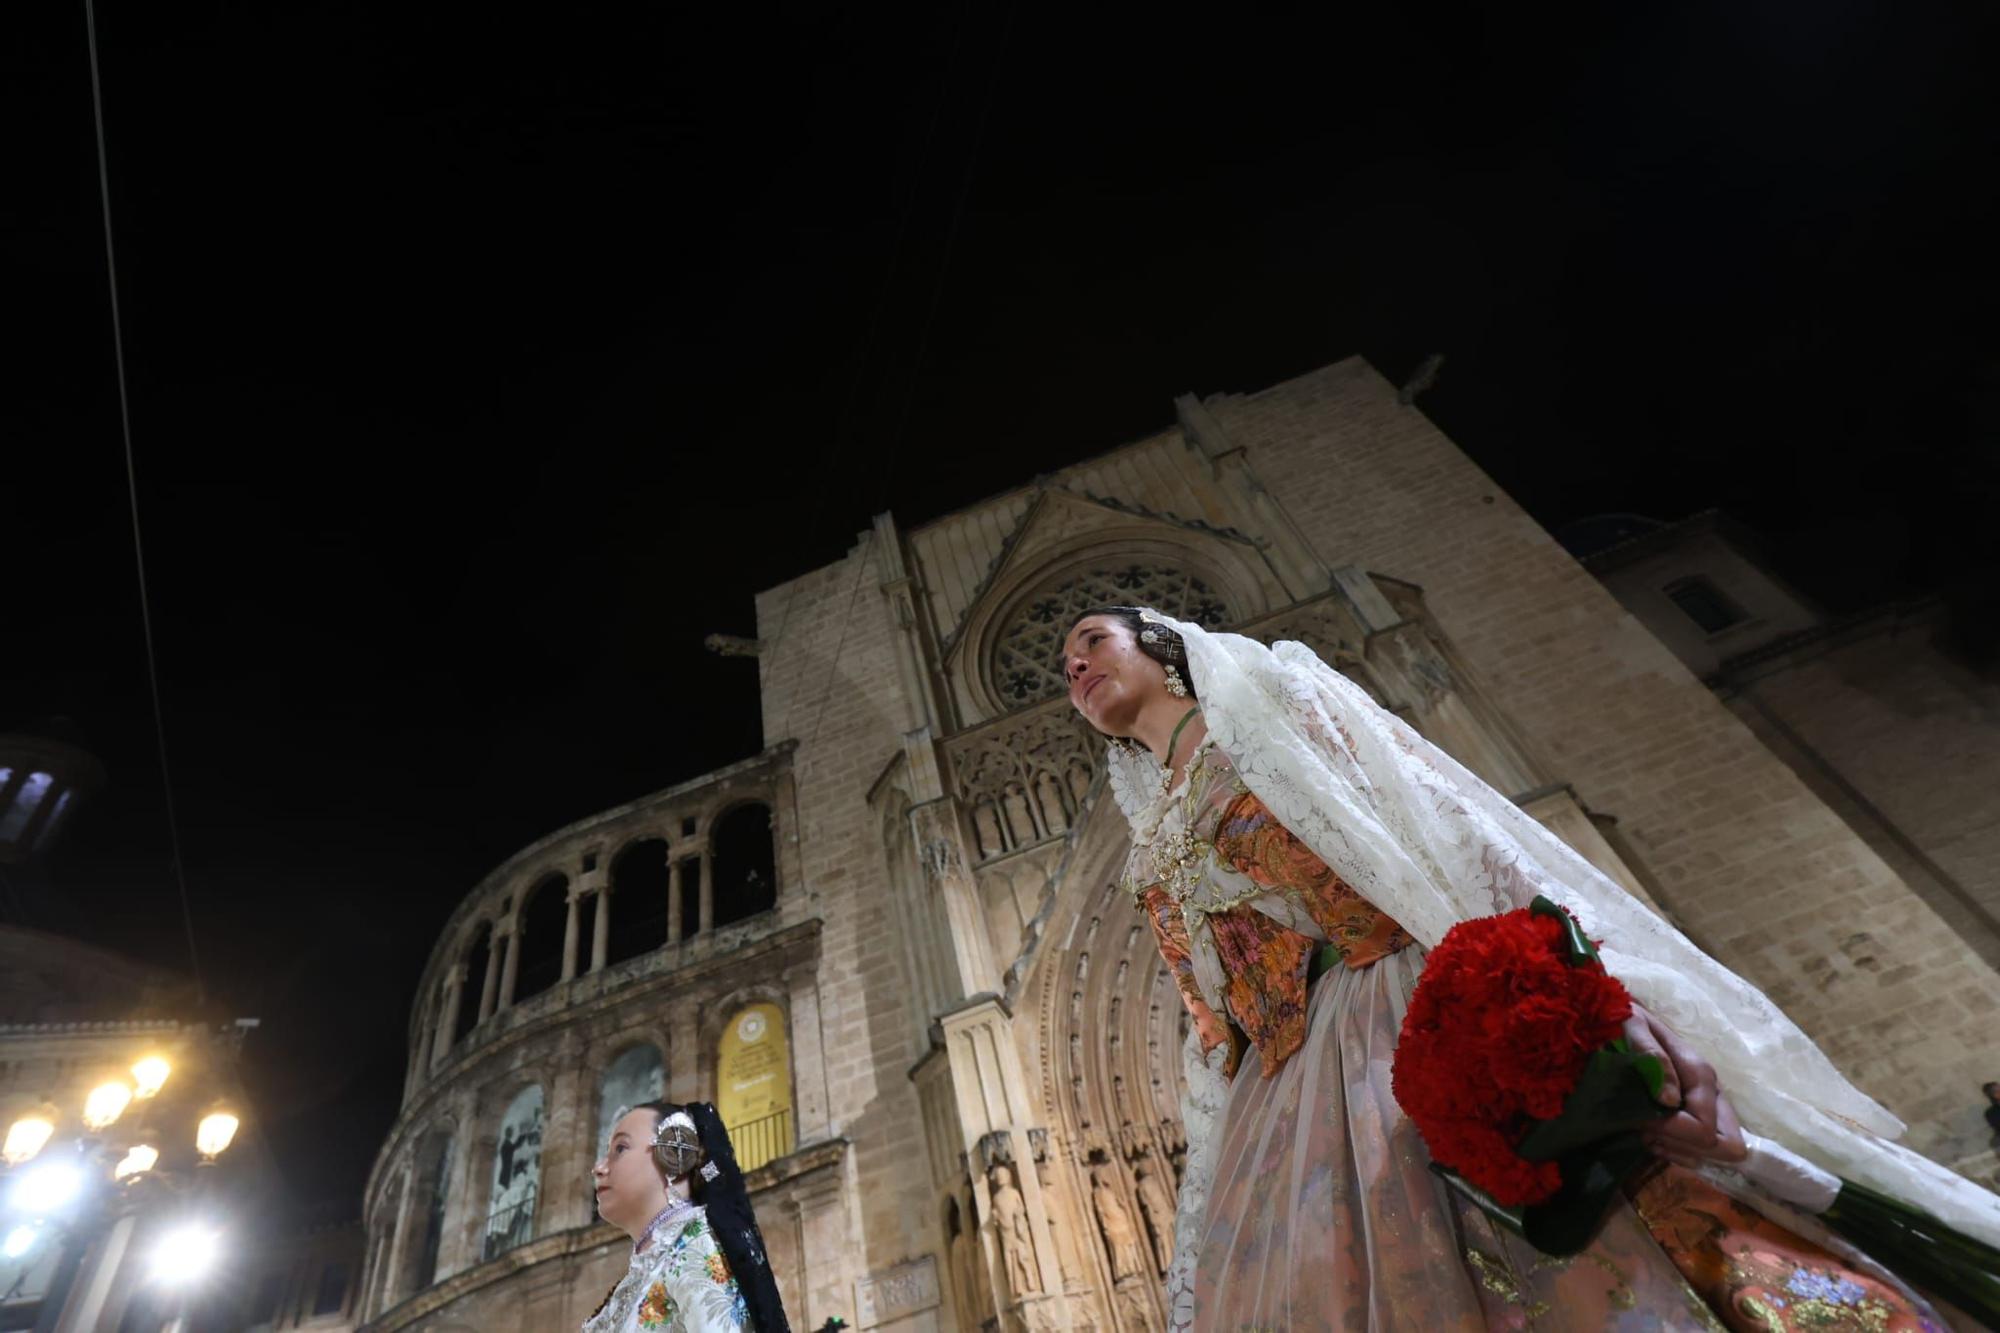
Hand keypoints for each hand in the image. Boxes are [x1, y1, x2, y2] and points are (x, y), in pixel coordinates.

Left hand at [1623, 1004, 1746, 1168]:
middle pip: (1724, 1147)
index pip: (1705, 1129)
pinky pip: (1698, 1152)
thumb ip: (1652, 1056)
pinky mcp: (1696, 1115)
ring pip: (1711, 1153)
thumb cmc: (1626, 1023)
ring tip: (1647, 1133)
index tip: (1642, 1122)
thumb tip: (1670, 1100)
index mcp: (1701, 1074)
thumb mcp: (1633, 1027)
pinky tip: (1652, 1137)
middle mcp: (1712, 1093)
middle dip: (1683, 1147)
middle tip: (1649, 1133)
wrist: (1626, 1020)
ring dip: (1676, 1150)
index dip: (1674, 1134)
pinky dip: (1675, 1151)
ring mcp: (1707, 1107)